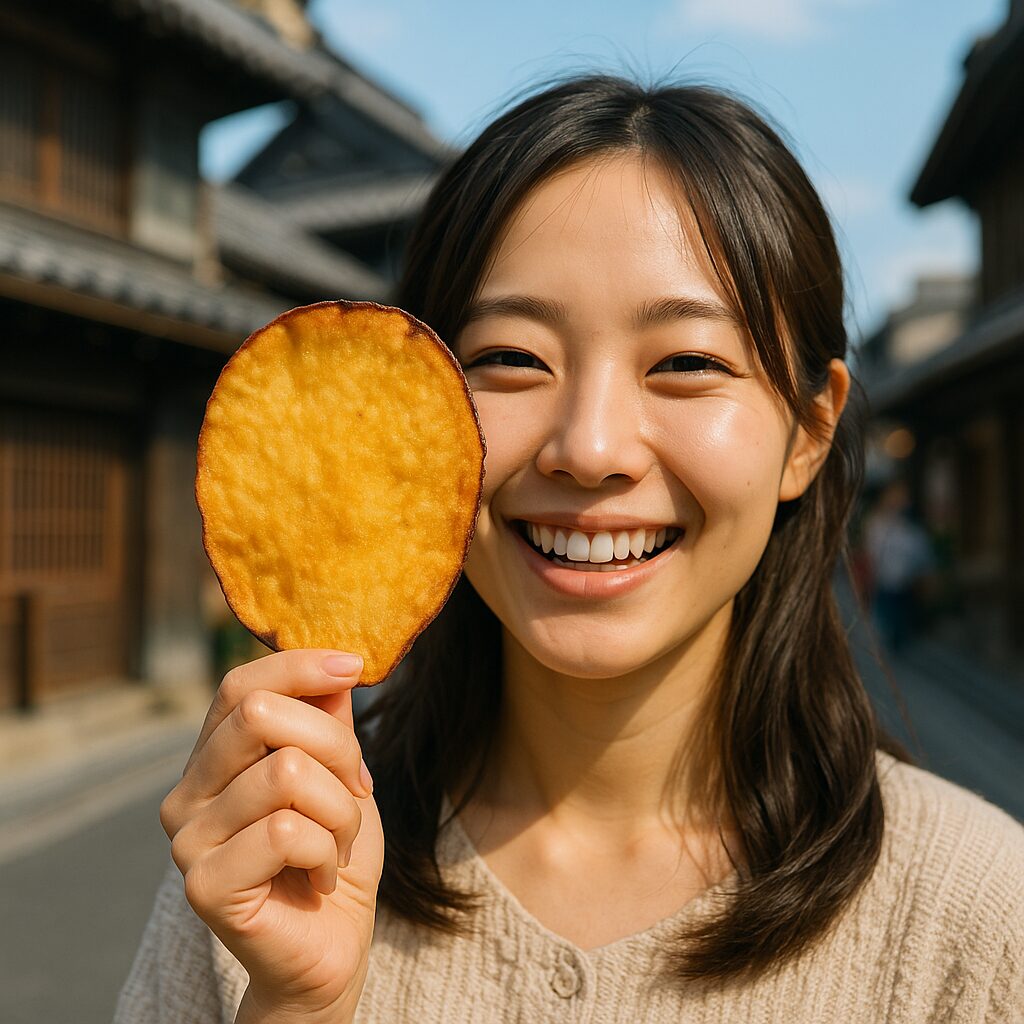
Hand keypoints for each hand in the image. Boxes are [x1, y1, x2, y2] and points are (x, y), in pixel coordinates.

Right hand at [159, 650, 383, 1021]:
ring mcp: (188, 840)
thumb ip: (328, 721)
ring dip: (340, 809)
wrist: (331, 948)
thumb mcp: (341, 775)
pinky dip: (326, 851)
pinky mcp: (203, 885)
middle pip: (261, 714)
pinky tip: (321, 876)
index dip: (299, 665)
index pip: (241, 684)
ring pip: (286, 771)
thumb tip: (333, 664)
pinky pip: (287, 831)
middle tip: (354, 791)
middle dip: (335, 746)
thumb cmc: (334, 855)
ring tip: (337, 844)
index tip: (354, 666)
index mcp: (213, 760)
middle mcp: (186, 794)